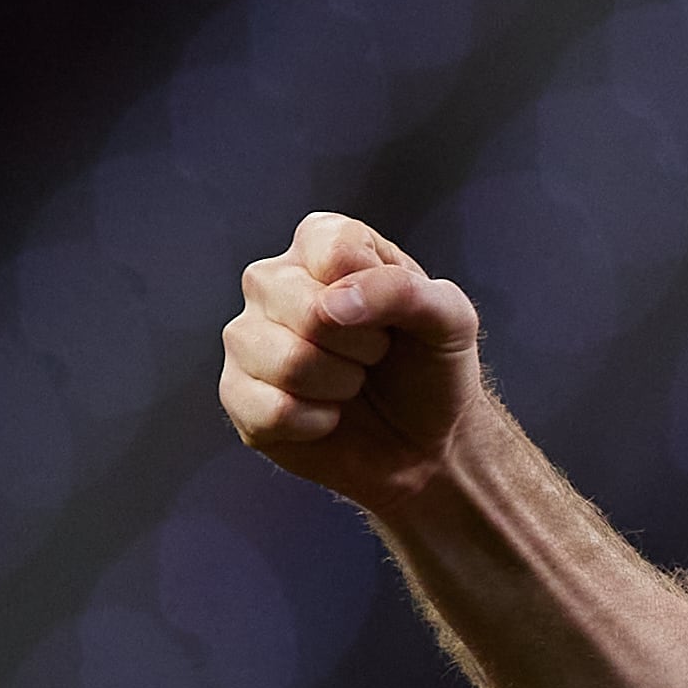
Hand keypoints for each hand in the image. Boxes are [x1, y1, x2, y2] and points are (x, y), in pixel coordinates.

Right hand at [219, 210, 491, 511]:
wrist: (427, 443)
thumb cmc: (432, 369)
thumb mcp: (450, 318)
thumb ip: (402, 291)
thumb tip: (332, 305)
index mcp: (320, 244)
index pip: (334, 249)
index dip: (379, 294)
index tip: (393, 317)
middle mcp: (272, 282)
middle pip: (307, 310)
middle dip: (363, 347)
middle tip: (376, 356)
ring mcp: (247, 337)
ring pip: (288, 362)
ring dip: (341, 386)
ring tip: (351, 384)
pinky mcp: (237, 394)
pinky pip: (272, 411)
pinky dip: (318, 423)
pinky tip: (328, 416)